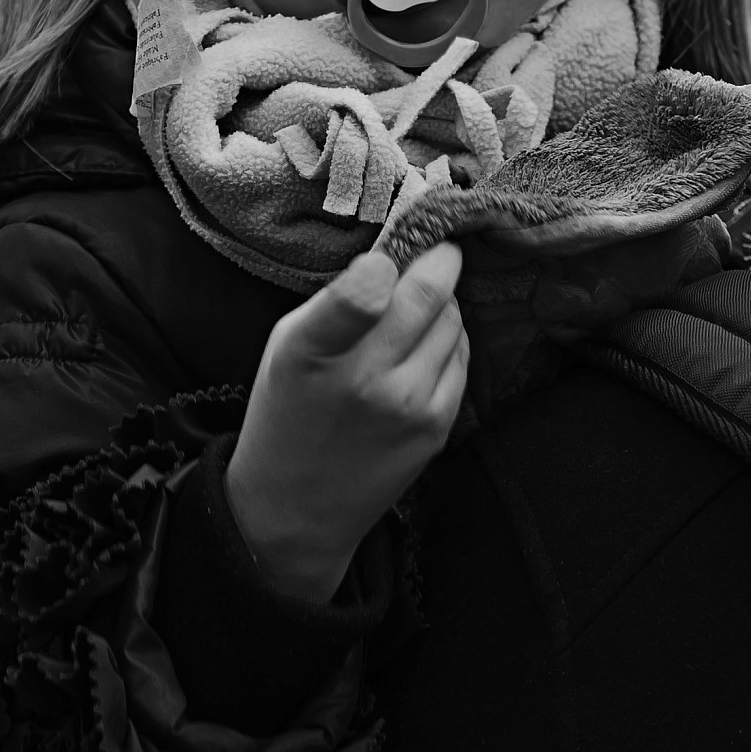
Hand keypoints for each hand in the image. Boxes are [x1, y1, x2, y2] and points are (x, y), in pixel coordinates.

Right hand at [226, 242, 468, 602]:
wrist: (295, 508)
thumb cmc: (288, 410)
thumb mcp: (289, 345)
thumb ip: (340, 300)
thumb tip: (400, 253)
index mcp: (311, 351)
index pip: (365, 290)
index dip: (396, 255)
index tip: (401, 243)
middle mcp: (365, 380)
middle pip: (431, 292)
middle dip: (439, 260)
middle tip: (437, 249)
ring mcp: (409, 406)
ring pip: (454, 319)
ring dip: (442, 304)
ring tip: (416, 311)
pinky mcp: (438, 427)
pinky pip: (462, 355)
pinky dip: (448, 341)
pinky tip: (421, 349)